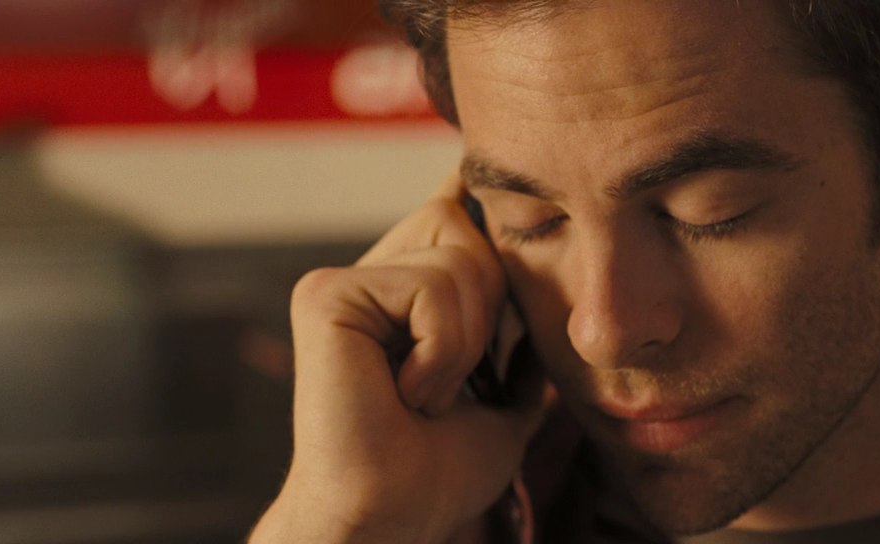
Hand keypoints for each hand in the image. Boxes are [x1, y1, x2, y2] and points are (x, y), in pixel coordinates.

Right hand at [249, 176, 552, 542]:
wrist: (388, 519)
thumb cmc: (436, 474)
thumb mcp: (503, 402)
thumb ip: (520, 349)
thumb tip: (553, 294)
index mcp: (398, 296)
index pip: (457, 216)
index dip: (487, 231)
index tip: (497, 260)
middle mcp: (366, 280)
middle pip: (465, 224)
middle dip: (488, 309)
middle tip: (452, 379)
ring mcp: (342, 284)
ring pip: (458, 258)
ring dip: (465, 345)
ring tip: (424, 394)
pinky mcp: (327, 296)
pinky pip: (429, 288)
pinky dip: (441, 353)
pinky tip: (404, 393)